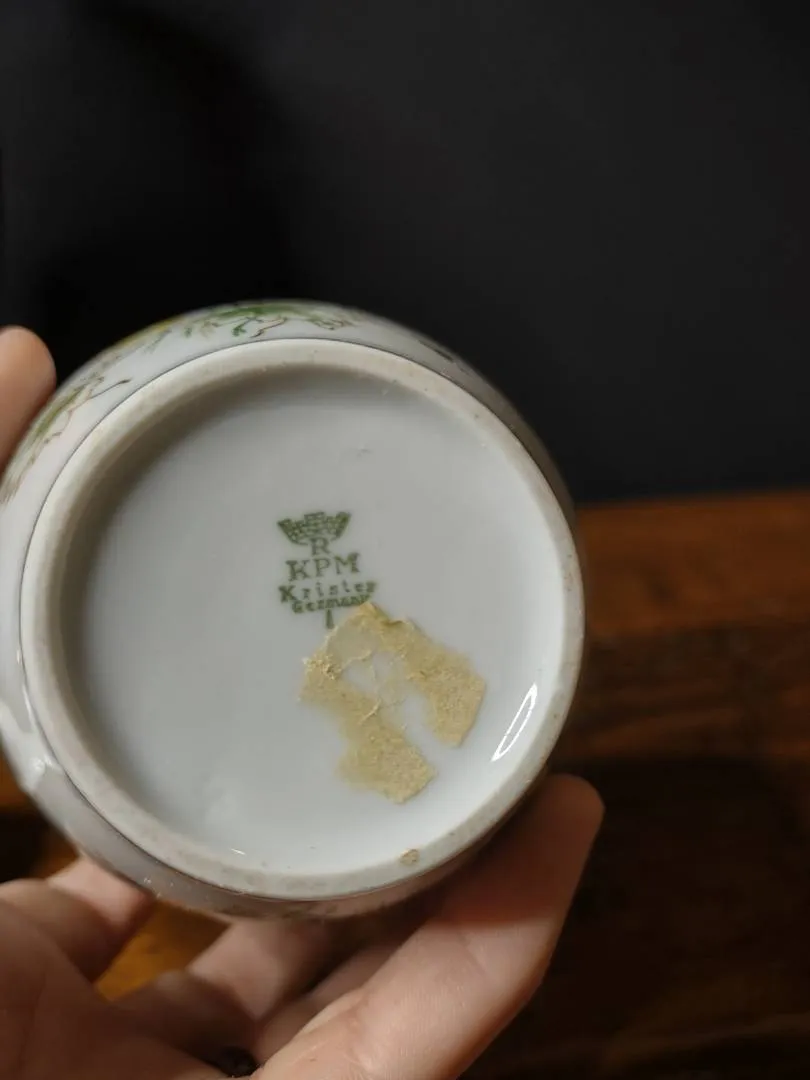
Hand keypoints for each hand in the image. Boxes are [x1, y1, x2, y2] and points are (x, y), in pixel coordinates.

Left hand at [0, 327, 602, 1079]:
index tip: (296, 655)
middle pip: (273, 928)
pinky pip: (404, 1070)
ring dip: (467, 881)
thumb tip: (12, 353)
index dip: (217, 754)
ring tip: (539, 763)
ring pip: (363, 999)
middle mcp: (103, 1044)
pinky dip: (488, 965)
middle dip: (372, 819)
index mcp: (14, 958)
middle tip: (450, 708)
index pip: (141, 849)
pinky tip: (552, 851)